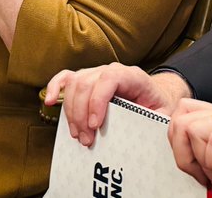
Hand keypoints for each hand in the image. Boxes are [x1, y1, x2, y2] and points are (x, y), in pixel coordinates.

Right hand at [45, 65, 189, 147]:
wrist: (156, 96)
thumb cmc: (158, 106)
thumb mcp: (163, 114)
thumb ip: (156, 122)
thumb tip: (146, 135)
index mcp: (133, 76)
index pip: (109, 79)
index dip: (98, 101)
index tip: (95, 124)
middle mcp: (112, 71)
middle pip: (87, 84)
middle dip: (81, 115)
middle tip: (86, 140)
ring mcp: (96, 73)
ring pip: (74, 84)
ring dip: (71, 112)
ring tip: (78, 135)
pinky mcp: (86, 80)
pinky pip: (66, 78)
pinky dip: (55, 88)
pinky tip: (48, 102)